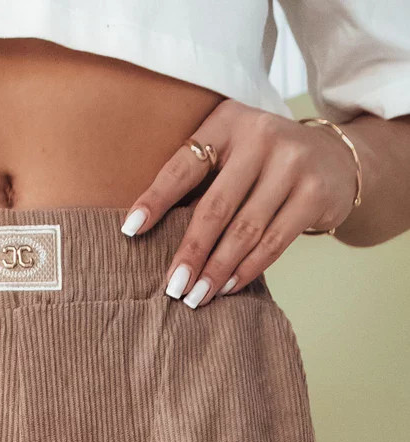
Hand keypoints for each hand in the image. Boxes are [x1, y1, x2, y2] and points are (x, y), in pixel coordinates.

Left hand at [120, 99, 358, 307]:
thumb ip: (199, 182)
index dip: (155, 200)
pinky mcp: (315, 193)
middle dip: (190, 252)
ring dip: (217, 270)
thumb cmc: (262, 165)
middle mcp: (261, 136)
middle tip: (172, 287)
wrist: (334, 158)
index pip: (183, 166)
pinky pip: (273, 241)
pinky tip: (228, 286)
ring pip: (244, 230)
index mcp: (227, 122)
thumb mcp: (230, 154)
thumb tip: (149, 234)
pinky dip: (248, 269)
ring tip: (196, 296)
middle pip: (215, 206)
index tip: (129, 231)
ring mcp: (292, 163)